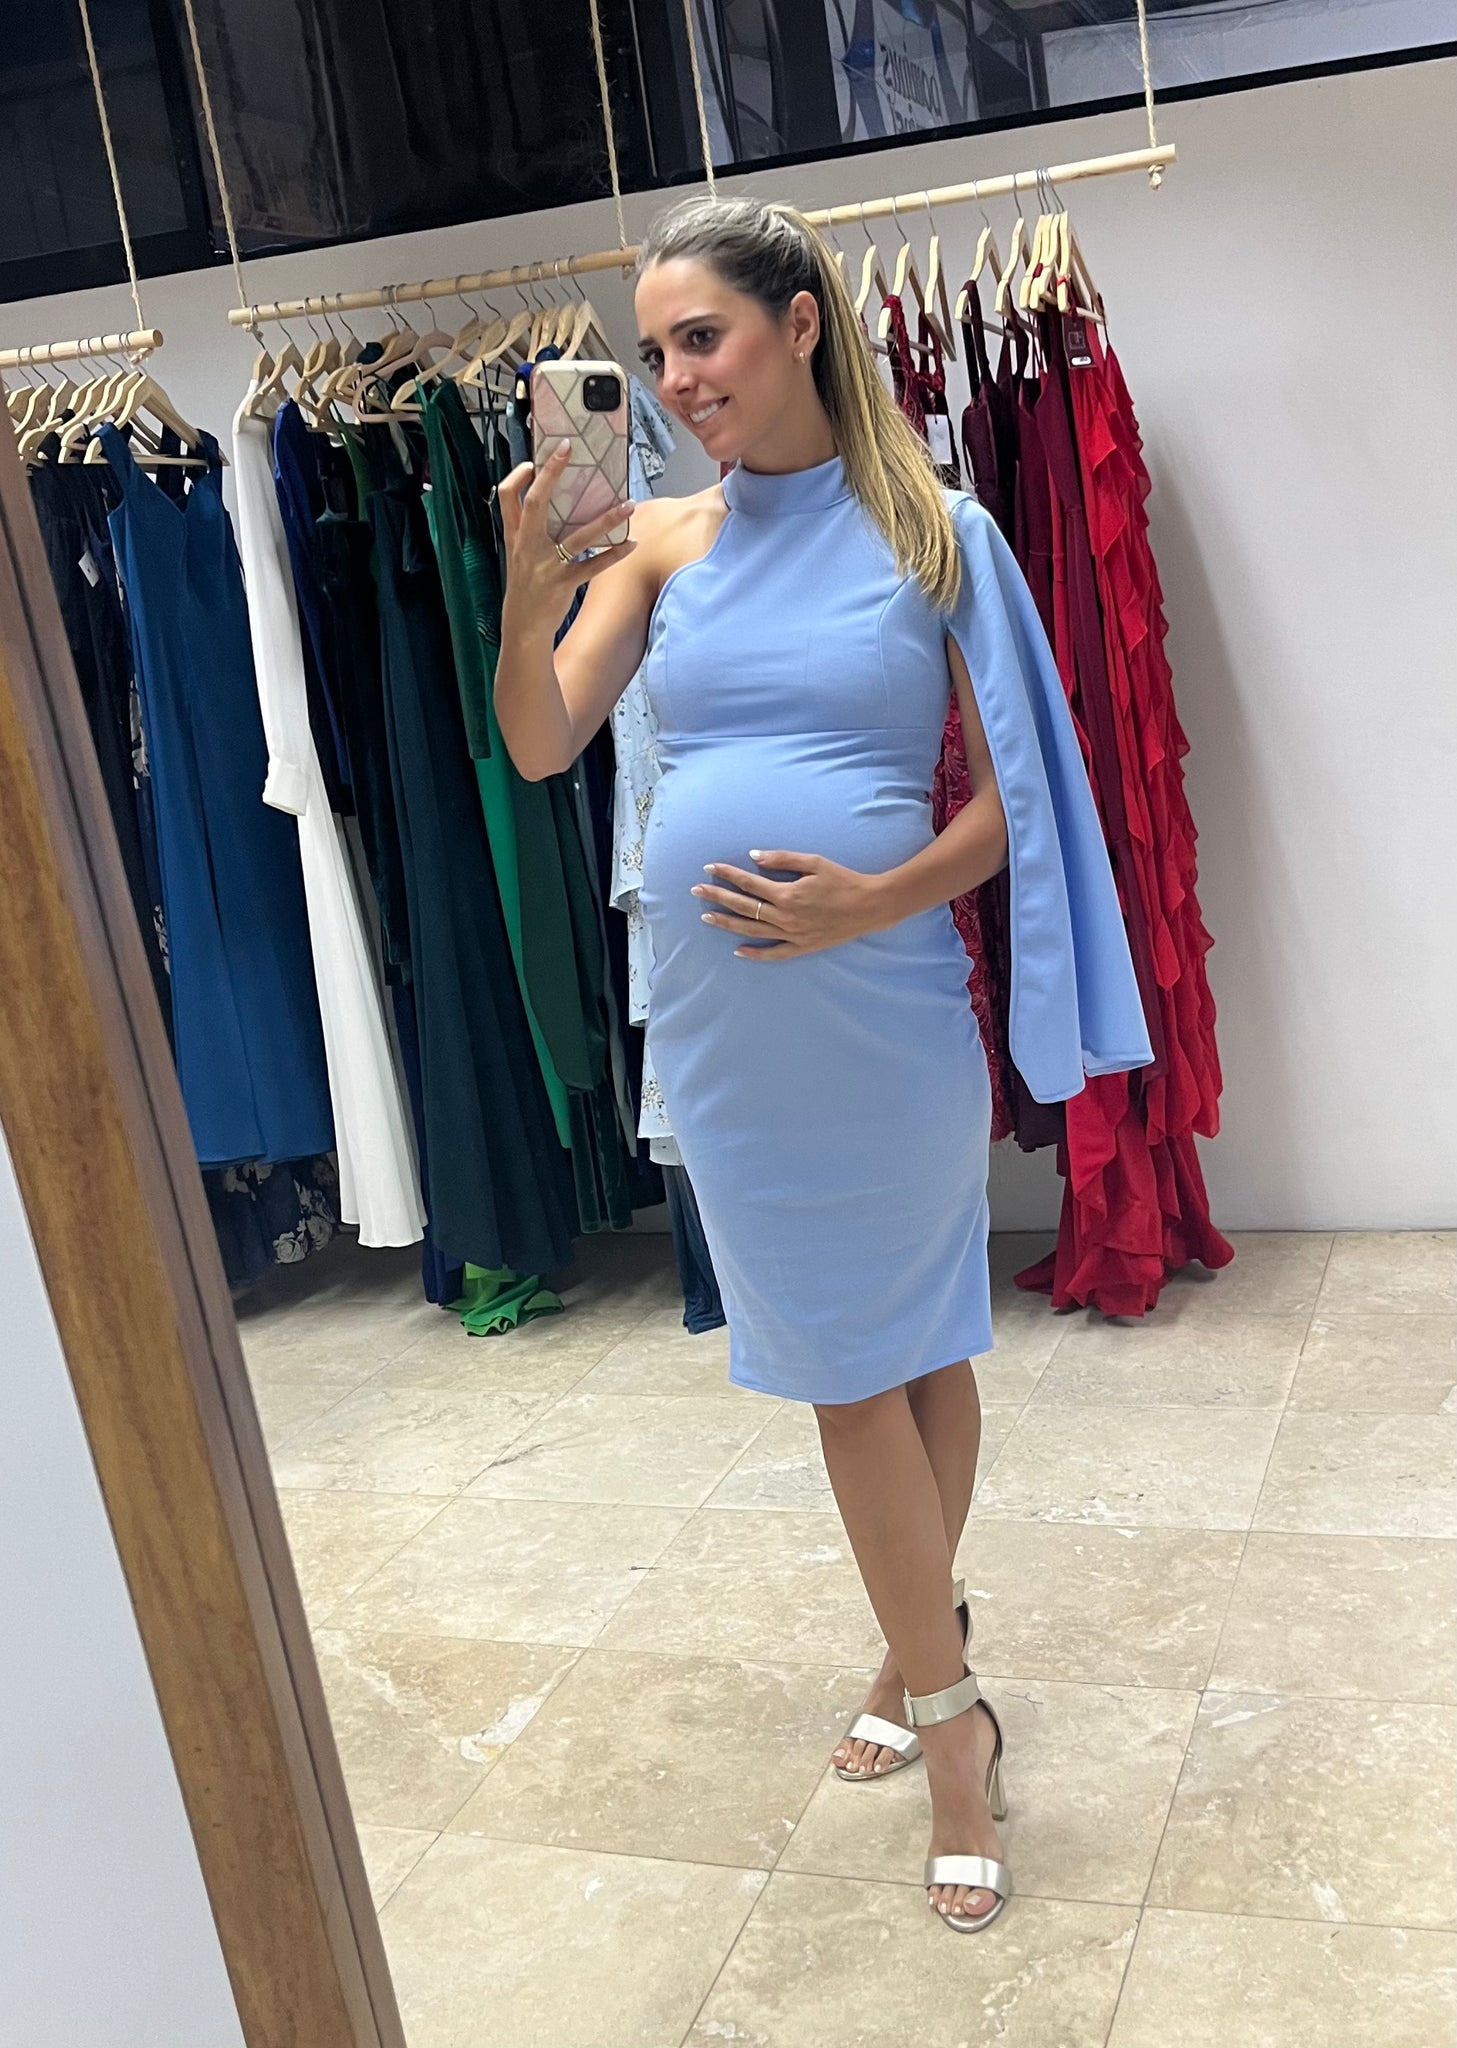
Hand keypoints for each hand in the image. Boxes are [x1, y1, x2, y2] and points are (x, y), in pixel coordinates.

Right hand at [497, 440, 635, 629]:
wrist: (523, 626)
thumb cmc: (524, 586)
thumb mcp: (517, 554)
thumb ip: (528, 529)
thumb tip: (550, 501)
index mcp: (515, 536)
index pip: (507, 497)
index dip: (518, 476)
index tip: (534, 461)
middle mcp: (527, 547)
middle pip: (536, 503)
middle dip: (550, 473)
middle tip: (567, 449)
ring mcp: (546, 566)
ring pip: (578, 536)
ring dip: (606, 519)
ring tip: (629, 504)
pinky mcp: (564, 584)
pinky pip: (593, 566)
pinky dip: (614, 555)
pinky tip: (631, 544)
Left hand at [691, 851, 891, 961]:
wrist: (869, 906)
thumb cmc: (843, 880)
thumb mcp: (814, 862)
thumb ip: (782, 860)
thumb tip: (753, 857)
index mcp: (787, 894)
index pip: (748, 883)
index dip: (727, 874)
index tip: (709, 868)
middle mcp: (785, 916)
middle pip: (743, 907)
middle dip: (717, 897)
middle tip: (696, 891)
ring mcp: (792, 935)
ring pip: (752, 931)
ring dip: (727, 924)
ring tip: (707, 917)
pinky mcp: (802, 947)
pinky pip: (773, 954)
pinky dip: (755, 954)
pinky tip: (738, 951)